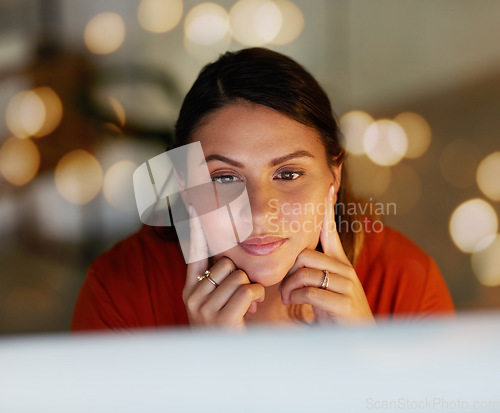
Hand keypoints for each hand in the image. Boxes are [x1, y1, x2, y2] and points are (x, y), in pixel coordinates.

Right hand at [182, 205, 264, 329]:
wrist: (225, 366)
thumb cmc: (227, 329)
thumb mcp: (217, 303)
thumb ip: (220, 280)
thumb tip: (232, 259)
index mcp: (190, 289)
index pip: (193, 252)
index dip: (196, 228)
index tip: (194, 201)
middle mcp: (192, 296)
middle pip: (227, 264)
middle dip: (240, 277)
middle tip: (241, 296)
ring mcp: (203, 309)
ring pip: (239, 276)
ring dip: (250, 289)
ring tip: (245, 305)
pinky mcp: (220, 319)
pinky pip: (246, 290)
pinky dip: (256, 296)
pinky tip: (252, 308)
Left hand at [279, 184, 374, 324]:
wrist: (357, 340)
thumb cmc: (334, 311)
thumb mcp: (324, 286)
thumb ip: (312, 271)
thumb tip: (293, 259)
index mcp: (339, 262)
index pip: (331, 230)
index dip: (327, 209)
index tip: (328, 185)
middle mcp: (345, 269)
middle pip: (304, 255)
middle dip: (288, 272)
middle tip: (285, 289)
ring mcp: (346, 285)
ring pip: (304, 274)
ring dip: (289, 289)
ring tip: (288, 298)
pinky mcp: (344, 303)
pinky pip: (310, 293)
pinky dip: (296, 299)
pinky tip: (295, 305)